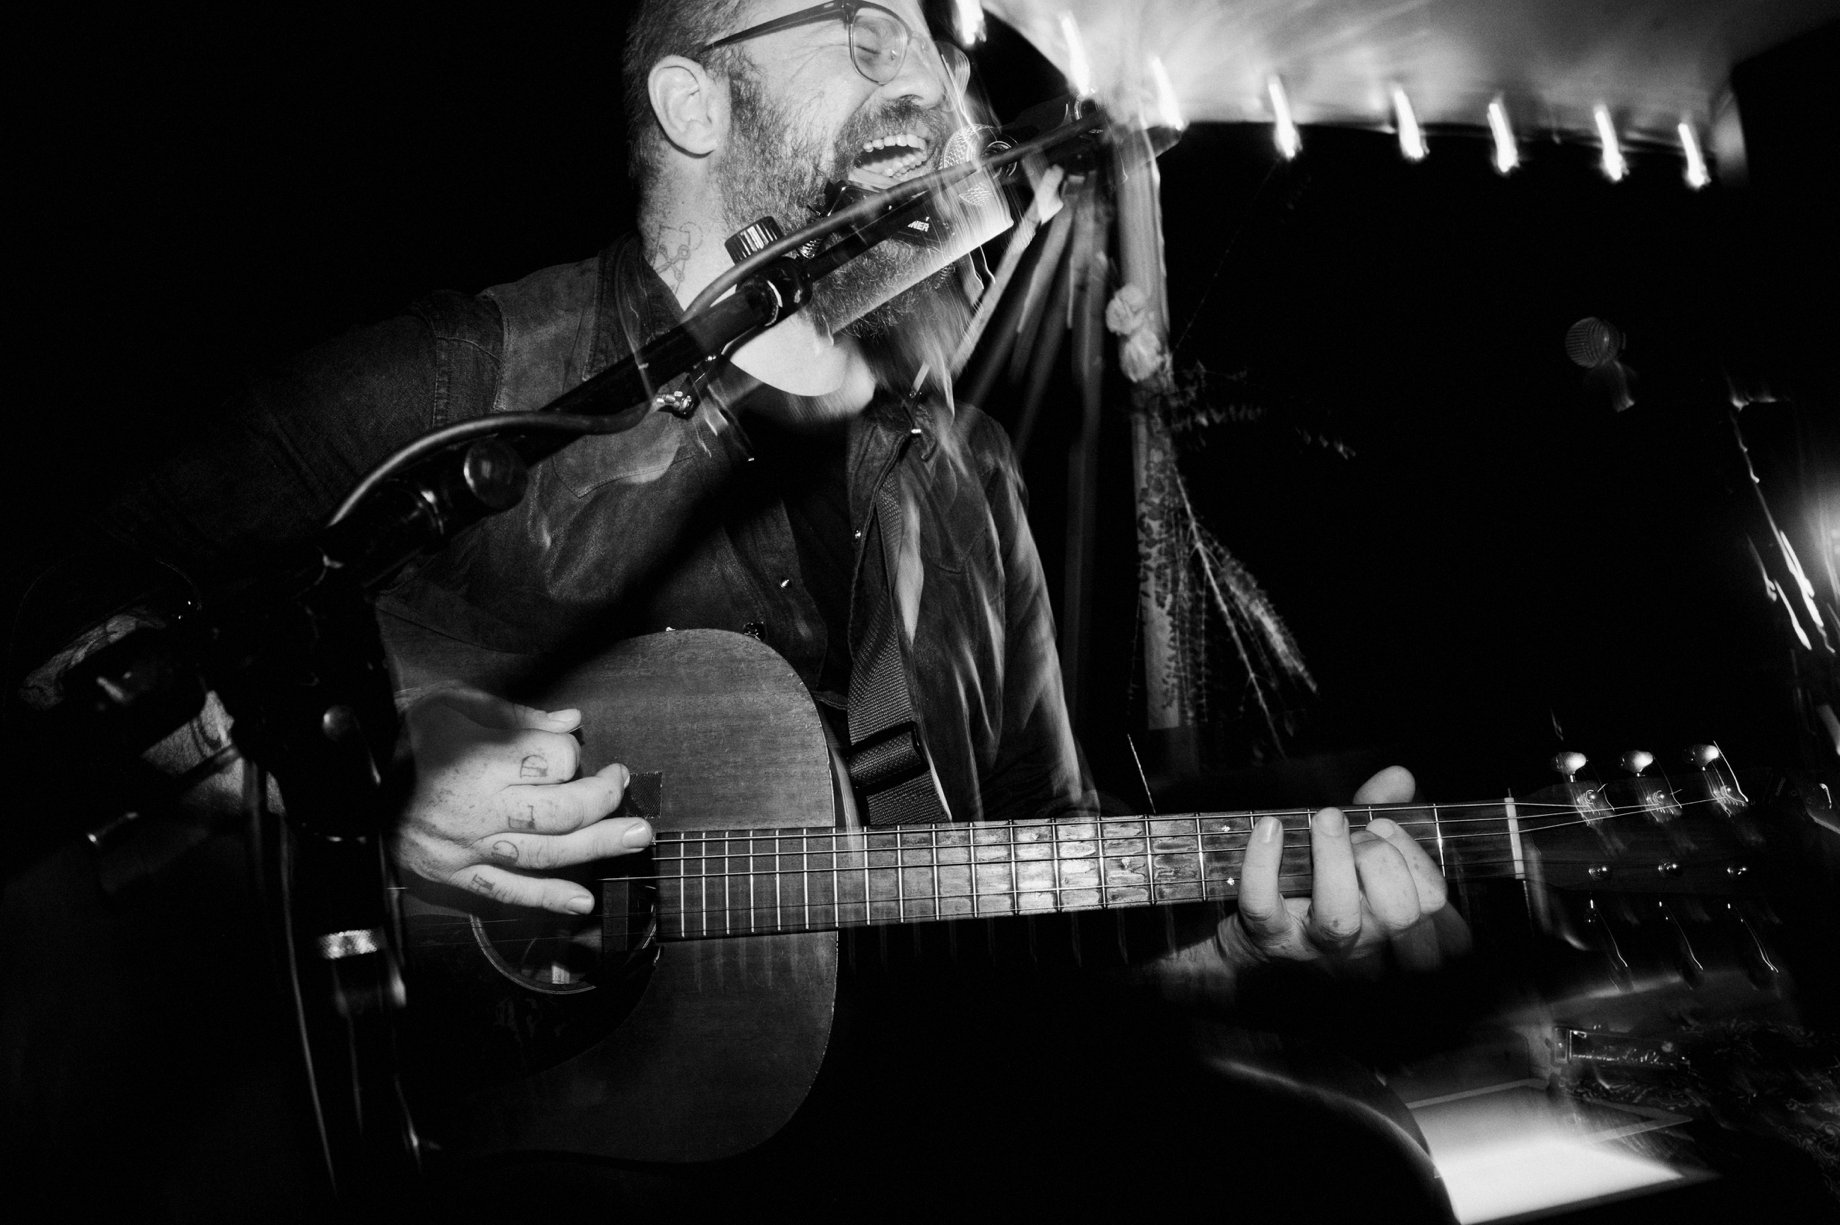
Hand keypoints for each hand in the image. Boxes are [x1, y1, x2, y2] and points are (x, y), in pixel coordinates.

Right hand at [391, 687, 649, 914]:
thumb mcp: (452, 703)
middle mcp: (475, 810)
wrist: (341, 783)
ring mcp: (465, 849)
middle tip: (625, 787)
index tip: (571, 747)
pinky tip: (581, 901)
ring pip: (545, 854)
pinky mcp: (453, 875)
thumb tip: (572, 721)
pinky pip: (506, 893)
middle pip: (560, 812)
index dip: (572, 752)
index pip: (553, 761)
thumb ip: (517, 716)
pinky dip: (547, 900)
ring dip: (597, 847)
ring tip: (635, 839)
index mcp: (476, 762)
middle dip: (604, 800)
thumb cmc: (397, 735)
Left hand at [1217, 766, 1469, 976]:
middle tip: (1355, 830)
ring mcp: (1313, 941)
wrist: (1255, 936)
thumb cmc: (1314, 882)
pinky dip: (1263, 862)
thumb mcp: (1350, 845)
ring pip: (1338, 916)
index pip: (1431, 899)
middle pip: (1396, 913)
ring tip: (1327, 818)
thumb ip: (1377, 806)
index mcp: (1388, 915)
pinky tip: (1270, 827)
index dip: (1415, 857)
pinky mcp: (1267, 937)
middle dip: (1381, 858)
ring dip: (1334, 858)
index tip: (1383, 826)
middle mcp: (1361, 937)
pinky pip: (1263, 905)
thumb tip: (1399, 776)